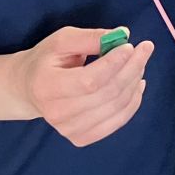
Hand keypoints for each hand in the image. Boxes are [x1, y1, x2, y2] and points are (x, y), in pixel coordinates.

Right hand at [7, 27, 154, 146]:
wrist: (29, 89)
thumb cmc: (46, 60)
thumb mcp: (62, 40)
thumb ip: (90, 38)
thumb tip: (122, 36)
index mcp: (47, 87)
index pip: (89, 81)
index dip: (114, 64)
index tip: (131, 46)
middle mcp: (56, 114)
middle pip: (107, 94)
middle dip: (132, 69)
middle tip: (145, 49)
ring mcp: (69, 130)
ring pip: (117, 107)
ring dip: (134, 82)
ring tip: (139, 63)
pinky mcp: (81, 138)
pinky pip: (118, 121)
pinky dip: (133, 102)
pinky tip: (136, 84)